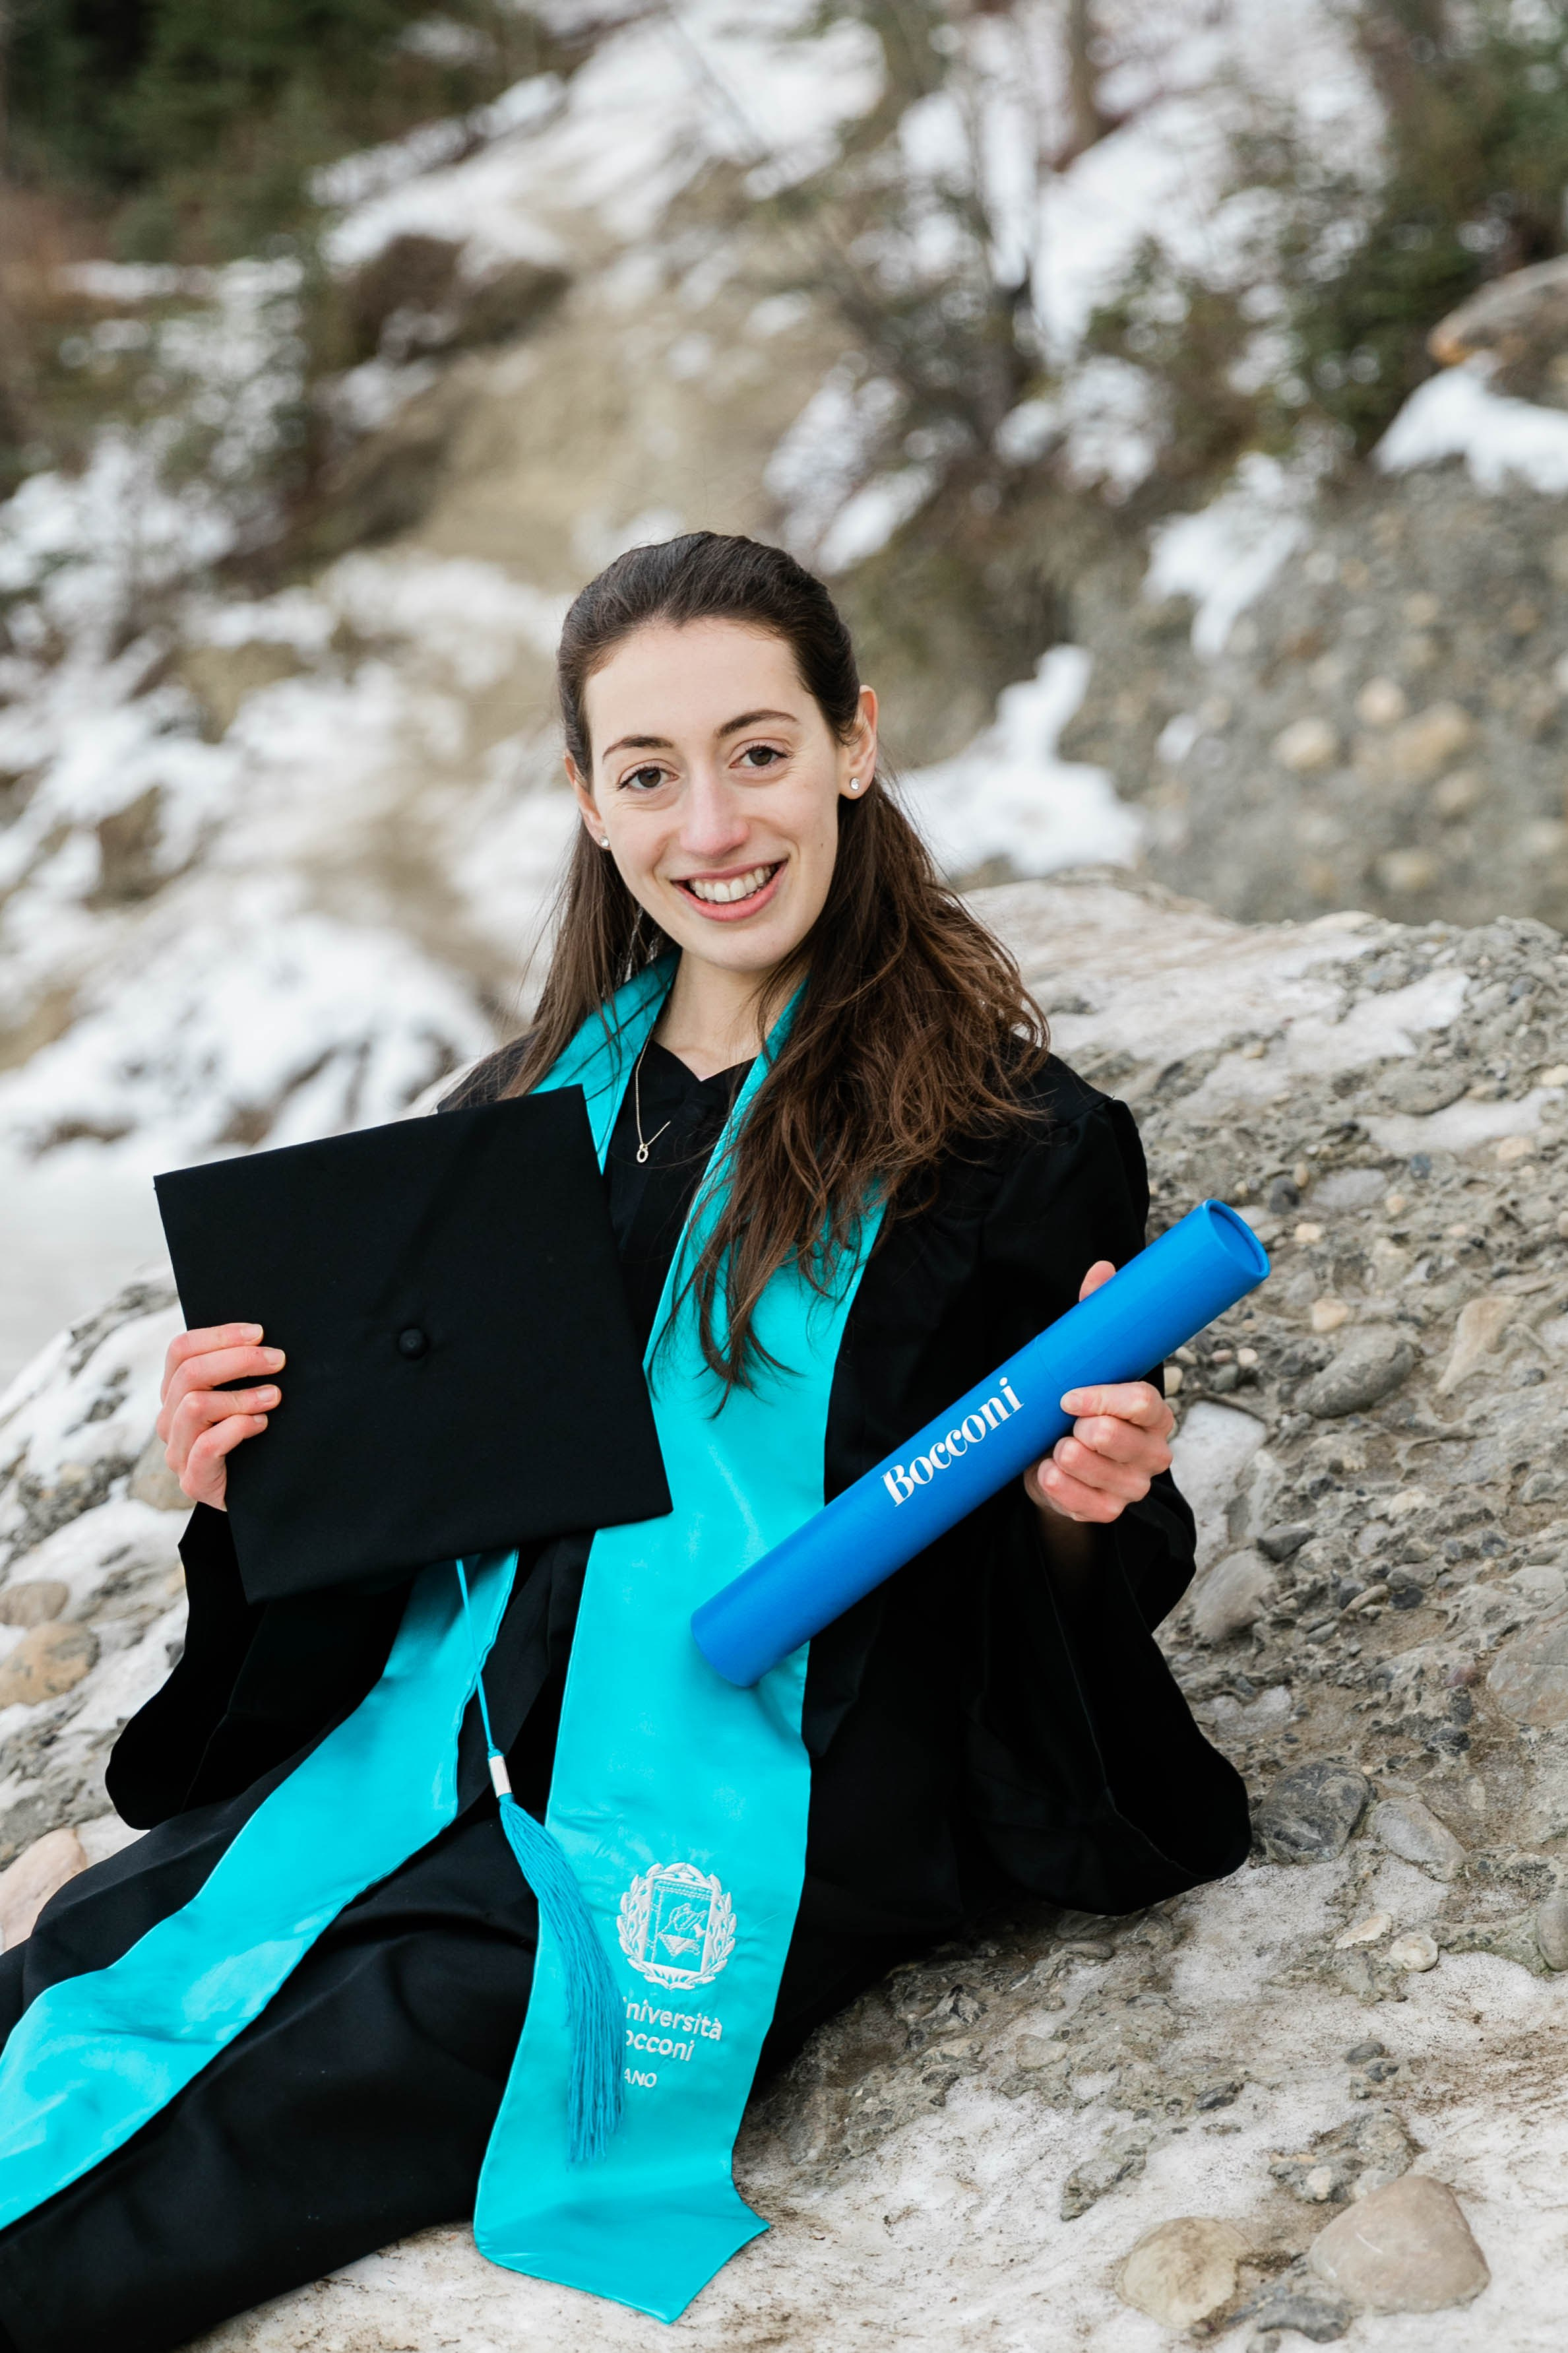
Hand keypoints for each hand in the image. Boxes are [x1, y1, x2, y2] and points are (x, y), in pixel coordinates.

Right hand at [156, 1323, 284, 1510]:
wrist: (254, 1496)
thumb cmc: (252, 1440)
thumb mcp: (240, 1399)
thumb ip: (237, 1373)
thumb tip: (264, 1338)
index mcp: (175, 1392)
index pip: (181, 1349)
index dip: (220, 1335)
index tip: (259, 1332)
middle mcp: (169, 1419)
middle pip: (190, 1372)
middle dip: (239, 1360)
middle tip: (277, 1360)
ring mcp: (177, 1451)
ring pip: (194, 1405)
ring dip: (241, 1396)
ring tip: (274, 1396)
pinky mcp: (192, 1479)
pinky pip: (206, 1445)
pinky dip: (237, 1428)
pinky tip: (261, 1425)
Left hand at [1022, 1261, 1174, 1525]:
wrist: (1052, 1459)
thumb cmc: (1073, 1404)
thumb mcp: (1083, 1361)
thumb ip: (1095, 1317)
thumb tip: (1104, 1268)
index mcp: (1152, 1411)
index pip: (1145, 1403)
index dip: (1106, 1400)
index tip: (1069, 1396)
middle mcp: (1153, 1450)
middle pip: (1125, 1441)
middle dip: (1087, 1433)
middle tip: (1064, 1426)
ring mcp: (1133, 1484)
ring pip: (1107, 1477)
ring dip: (1070, 1462)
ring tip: (1054, 1449)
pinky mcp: (1108, 1510)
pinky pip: (1089, 1507)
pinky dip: (1062, 1490)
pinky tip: (1048, 1475)